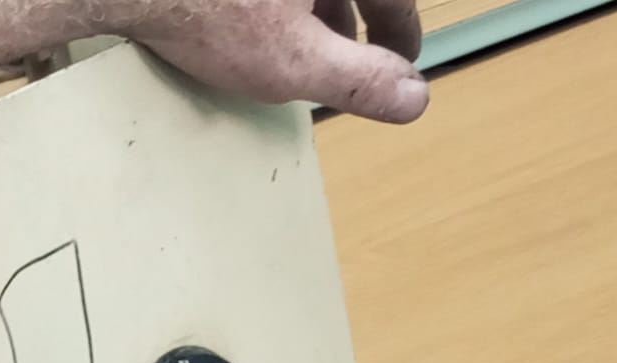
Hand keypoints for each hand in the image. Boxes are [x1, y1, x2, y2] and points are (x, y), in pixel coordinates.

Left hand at [114, 0, 427, 122]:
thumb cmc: (203, 8)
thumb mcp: (294, 61)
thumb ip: (361, 80)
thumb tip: (413, 99)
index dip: (400, 30)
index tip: (402, 62)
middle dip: (355, 17)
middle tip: (356, 57)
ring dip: (316, 5)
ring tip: (305, 45)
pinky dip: (277, 2)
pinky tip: (257, 20)